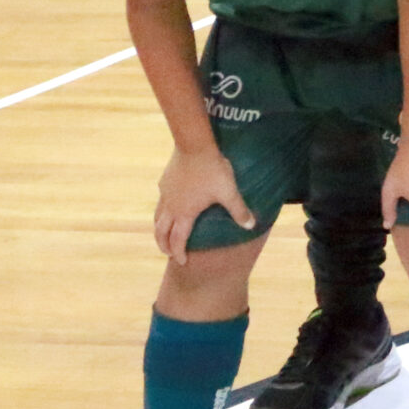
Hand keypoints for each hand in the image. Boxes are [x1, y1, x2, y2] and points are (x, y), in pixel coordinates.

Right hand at [154, 145, 253, 263]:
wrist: (194, 146)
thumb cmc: (213, 170)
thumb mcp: (229, 191)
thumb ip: (239, 210)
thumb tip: (251, 225)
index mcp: (184, 213)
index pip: (178, 240)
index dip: (178, 253)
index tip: (182, 262)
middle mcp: (171, 206)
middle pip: (161, 232)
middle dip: (164, 245)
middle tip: (167, 253)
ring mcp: (165, 194)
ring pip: (157, 217)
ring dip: (160, 229)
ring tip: (163, 234)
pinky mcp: (164, 181)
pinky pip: (161, 201)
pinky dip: (162, 211)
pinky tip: (169, 206)